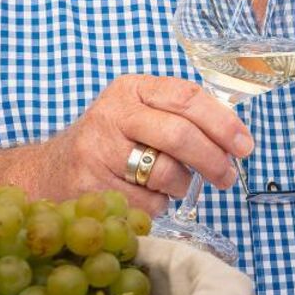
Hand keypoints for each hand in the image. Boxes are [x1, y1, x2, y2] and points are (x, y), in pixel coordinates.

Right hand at [37, 75, 252, 214]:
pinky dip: (158, 205)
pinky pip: (148, 204)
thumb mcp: (139, 113)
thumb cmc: (111, 142)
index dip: (222, 123)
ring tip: (174, 184)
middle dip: (213, 160)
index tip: (245, 145)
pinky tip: (144, 196)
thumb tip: (235, 138)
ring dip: (182, 186)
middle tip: (228, 177)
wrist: (48, 172)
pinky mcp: (91, 186)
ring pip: (166, 174)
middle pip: (179, 135)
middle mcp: (112, 113)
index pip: (186, 97)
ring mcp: (98, 150)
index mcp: (132, 89)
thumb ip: (180, 116)